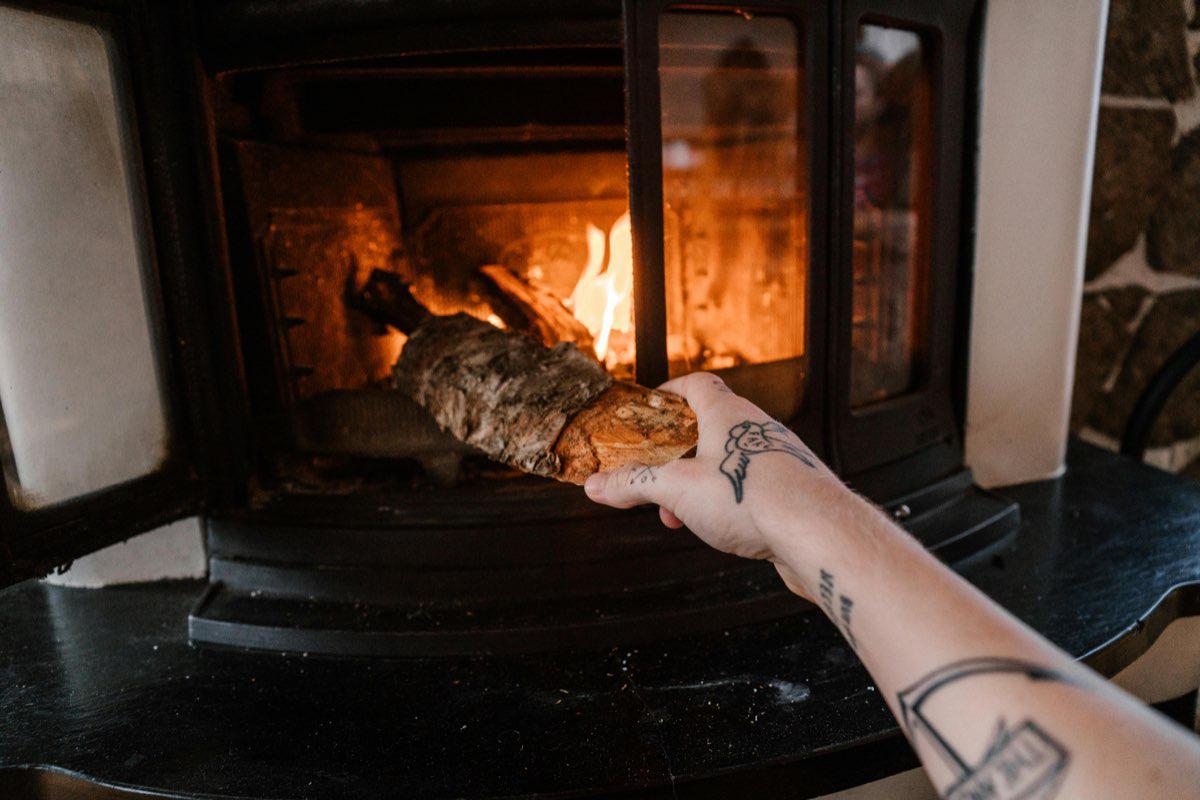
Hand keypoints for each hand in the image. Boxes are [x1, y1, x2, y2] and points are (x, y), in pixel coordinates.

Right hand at [583, 372, 854, 599]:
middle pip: (710, 428)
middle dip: (676, 457)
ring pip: (730, 464)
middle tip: (656, 482)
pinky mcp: (794, 491)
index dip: (670, 393)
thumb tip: (595, 485)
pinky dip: (728, 504)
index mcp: (728, 414)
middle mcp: (757, 429)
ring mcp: (780, 459)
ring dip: (699, 486)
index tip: (649, 411)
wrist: (818, 532)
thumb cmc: (751, 497)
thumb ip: (634, 484)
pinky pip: (752, 488)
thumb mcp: (676, 490)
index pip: (697, 385)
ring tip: (681, 518)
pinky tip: (721, 531)